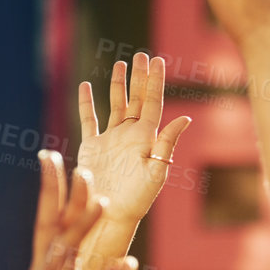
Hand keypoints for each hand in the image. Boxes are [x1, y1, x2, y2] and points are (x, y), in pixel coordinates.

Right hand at [0, 154, 136, 269]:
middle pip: (51, 225)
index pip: (59, 227)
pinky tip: (69, 245)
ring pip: (56, 245)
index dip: (64, 198)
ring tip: (87, 189)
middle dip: (60, 192)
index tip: (68, 165)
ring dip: (73, 217)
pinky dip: (60, 263)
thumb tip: (129, 261)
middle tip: (66, 158)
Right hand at [76, 53, 191, 225]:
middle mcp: (130, 136)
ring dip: (117, 85)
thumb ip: (167, 143)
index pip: (153, 103)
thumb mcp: (156, 171)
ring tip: (120, 64)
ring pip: (115, 105)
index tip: (157, 60)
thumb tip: (185, 118)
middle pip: (137, 99)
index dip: (155, 81)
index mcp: (146, 139)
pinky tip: (85, 86)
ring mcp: (111, 139)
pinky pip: (89, 120)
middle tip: (141, 55)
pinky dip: (86, 103)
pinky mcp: (92, 146)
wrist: (111, 214)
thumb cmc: (138, 198)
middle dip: (139, 77)